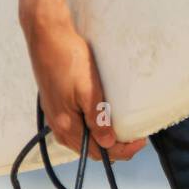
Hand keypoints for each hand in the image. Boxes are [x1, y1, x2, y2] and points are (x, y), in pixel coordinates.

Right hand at [20, 4, 146, 160]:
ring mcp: (55, 116)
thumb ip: (97, 120)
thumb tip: (108, 144)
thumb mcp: (88, 91)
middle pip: (90, 149)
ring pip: (83, 139)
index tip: (141, 141)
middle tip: (136, 135)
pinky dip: (92, 128)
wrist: (47, 35)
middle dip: (115, 147)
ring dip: (103, 138)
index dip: (122, 151)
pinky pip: (76, 127)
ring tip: (123, 128)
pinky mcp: (56, 105)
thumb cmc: (69, 59)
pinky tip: (102, 118)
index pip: (98, 152)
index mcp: (66, 125)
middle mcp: (57, 126)